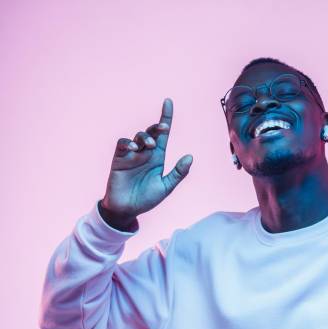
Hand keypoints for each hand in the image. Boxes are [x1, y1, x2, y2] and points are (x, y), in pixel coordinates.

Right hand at [100, 98, 192, 229]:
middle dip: (157, 127)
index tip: (168, 102)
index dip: (165, 117)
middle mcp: (145, 153)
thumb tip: (190, 156)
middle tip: (163, 129)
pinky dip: (128, 143)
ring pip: (137, 136)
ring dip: (144, 137)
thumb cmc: (147, 199)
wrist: (127, 210)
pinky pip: (122, 144)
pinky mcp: (119, 159)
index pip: (163, 134)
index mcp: (158, 157)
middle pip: (150, 132)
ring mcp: (131, 155)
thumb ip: (178, 173)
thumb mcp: (166, 187)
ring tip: (148, 145)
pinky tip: (134, 149)